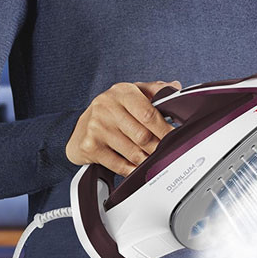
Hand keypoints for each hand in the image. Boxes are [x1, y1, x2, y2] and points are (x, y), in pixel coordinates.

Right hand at [66, 80, 181, 175]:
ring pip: (133, 153)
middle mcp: (107, 107)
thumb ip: (154, 90)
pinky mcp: (90, 146)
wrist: (80, 128)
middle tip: (167, 153)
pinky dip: (133, 170)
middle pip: (143, 136)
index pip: (148, 113)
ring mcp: (97, 127)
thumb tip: (175, 87)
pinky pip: (119, 165)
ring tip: (154, 161)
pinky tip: (138, 169)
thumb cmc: (112, 110)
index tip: (176, 138)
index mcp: (122, 92)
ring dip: (147, 160)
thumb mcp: (132, 93)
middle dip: (158, 148)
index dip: (165, 129)